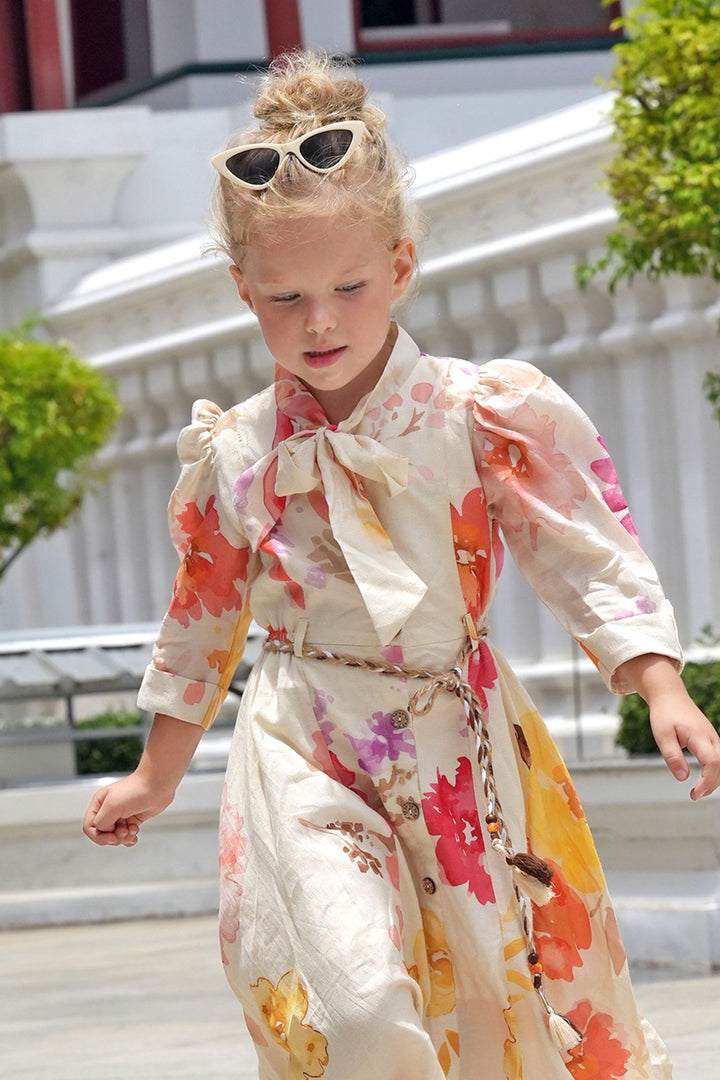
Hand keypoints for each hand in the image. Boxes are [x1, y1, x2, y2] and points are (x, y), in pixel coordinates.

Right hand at [82, 772, 174, 846]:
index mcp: (99, 803)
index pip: (89, 827)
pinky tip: (135, 833)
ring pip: (115, 836)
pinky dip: (130, 838)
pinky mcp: (133, 819)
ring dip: (124, 837)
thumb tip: (105, 832)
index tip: (112, 837)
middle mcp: (108, 809)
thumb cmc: (135, 790)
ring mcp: (120, 815)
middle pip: (103, 834)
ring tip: (133, 829)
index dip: (99, 836)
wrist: (157, 784)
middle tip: (124, 831)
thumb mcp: (112, 806)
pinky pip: (126, 835)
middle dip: (114, 837)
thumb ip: (101, 822)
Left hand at [615, 653, 719, 799]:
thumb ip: (672, 756)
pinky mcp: (710, 739)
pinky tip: (702, 780)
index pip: (713, 763)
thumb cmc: (664, 714)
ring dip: (713, 779)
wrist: (670, 696)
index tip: (694, 794)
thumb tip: (683, 778)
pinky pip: (718, 758)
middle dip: (711, 784)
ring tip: (698, 791)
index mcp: (699, 736)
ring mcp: (713, 738)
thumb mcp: (662, 736)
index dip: (707, 782)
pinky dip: (713, 771)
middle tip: (694, 795)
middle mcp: (710, 737)